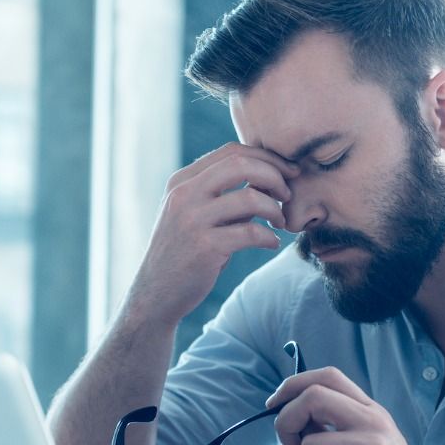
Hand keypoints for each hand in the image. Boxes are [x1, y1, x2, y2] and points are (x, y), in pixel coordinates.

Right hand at [126, 142, 298, 327]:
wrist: (156, 292)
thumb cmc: (186, 252)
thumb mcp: (197, 215)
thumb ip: (226, 196)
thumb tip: (270, 179)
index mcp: (182, 181)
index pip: (231, 152)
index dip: (266, 158)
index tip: (288, 172)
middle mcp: (184, 194)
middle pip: (241, 165)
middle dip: (274, 176)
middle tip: (288, 194)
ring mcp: (192, 220)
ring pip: (250, 198)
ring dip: (274, 209)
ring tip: (280, 222)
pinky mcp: (204, 247)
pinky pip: (251, 232)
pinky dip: (269, 237)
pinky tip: (272, 244)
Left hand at [265, 367, 444, 444]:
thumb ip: (331, 432)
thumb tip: (292, 417)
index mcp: (371, 412)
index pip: (327, 376)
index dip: (293, 385)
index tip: (274, 404)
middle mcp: (373, 419)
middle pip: (312, 395)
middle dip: (285, 420)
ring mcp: (374, 441)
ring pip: (311, 444)